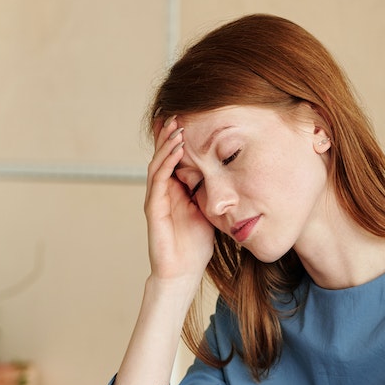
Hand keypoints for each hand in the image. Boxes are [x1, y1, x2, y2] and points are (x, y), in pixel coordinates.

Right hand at [146, 117, 215, 281]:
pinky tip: (175, 149)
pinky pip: (158, 180)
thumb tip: (232, 176)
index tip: (189, 118)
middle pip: (163, 155)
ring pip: (158, 163)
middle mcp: (163, 191)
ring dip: (167, 144)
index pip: (175, 158)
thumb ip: (212, 193)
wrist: (183, 272)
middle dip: (169, 134)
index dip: (178, 139)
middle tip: (178, 112)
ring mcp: (156, 198)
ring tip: (176, 125)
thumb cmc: (196, 245)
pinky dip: (166, 162)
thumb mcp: (209, 212)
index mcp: (176, 190)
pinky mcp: (153, 208)